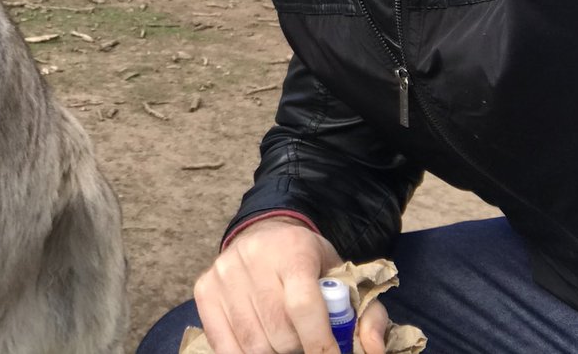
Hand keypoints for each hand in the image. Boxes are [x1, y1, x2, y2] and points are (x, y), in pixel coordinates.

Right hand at [193, 217, 389, 353]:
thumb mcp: (343, 277)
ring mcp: (224, 272)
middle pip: (278, 332)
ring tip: (284, 339)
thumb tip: (372, 349)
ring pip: (252, 344)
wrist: (265, 235)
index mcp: (294, 249)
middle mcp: (253, 256)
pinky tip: (262, 344)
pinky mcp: (205, 288)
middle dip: (298, 349)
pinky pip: (223, 345)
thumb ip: (368, 313)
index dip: (320, 343)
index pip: (304, 307)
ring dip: (274, 352)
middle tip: (305, 341)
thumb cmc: (310, 264)